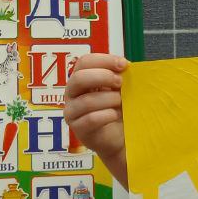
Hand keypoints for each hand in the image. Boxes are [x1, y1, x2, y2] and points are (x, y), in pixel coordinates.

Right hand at [64, 53, 128, 183]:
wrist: (121, 138)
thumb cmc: (119, 109)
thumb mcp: (120, 89)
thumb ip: (119, 76)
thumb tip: (125, 65)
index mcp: (81, 79)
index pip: (84, 61)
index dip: (104, 60)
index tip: (124, 65)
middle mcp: (72, 94)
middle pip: (79, 78)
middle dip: (103, 77)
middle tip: (120, 83)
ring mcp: (72, 112)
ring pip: (87, 101)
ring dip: (109, 99)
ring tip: (121, 102)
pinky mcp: (78, 130)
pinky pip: (91, 119)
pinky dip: (107, 115)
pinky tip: (115, 115)